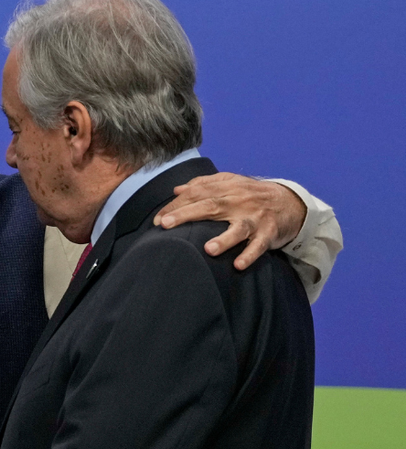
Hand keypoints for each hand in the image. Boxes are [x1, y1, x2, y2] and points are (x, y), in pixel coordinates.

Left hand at [153, 172, 306, 269]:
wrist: (290, 201)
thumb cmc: (252, 194)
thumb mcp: (230, 183)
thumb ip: (203, 184)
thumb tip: (177, 189)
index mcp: (227, 187)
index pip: (196, 193)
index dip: (176, 204)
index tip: (158, 219)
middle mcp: (239, 200)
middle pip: (211, 205)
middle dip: (187, 214)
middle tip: (165, 224)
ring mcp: (255, 217)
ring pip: (238, 228)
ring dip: (224, 239)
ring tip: (208, 250)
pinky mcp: (268, 233)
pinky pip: (259, 246)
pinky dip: (249, 255)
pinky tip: (238, 265)